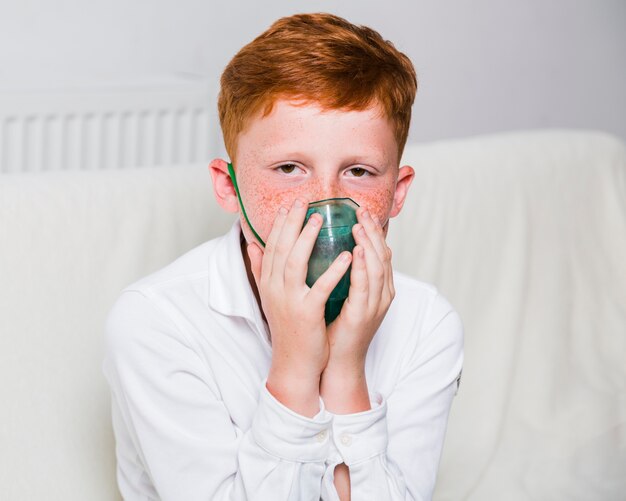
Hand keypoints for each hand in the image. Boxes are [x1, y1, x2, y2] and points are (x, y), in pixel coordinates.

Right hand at [247, 198, 352, 415]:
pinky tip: (347, 255)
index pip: (271, 246)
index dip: (279, 223)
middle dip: (291, 222)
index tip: (288, 204)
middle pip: (280, 247)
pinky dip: (334, 270)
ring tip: (320, 219)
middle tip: (304, 200)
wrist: (294, 362)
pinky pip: (320, 287)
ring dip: (307, 238)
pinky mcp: (307, 313)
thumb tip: (252, 245)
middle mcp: (274, 289)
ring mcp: (289, 300)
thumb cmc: (288, 328)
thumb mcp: (271, 297)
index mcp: (268, 283)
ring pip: (294, 262)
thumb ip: (262, 270)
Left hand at [321, 207, 394, 412]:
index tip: (362, 212)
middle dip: (373, 231)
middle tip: (362, 211)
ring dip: (369, 244)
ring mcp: (375, 305)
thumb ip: (341, 272)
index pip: (379, 253)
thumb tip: (333, 249)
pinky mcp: (363, 315)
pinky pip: (365, 287)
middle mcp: (381, 294)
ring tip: (360, 224)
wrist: (336, 360)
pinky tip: (357, 252)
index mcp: (376, 288)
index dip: (373, 231)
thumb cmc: (334, 326)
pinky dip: (362, 267)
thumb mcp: (340, 294)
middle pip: (383, 255)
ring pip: (378, 267)